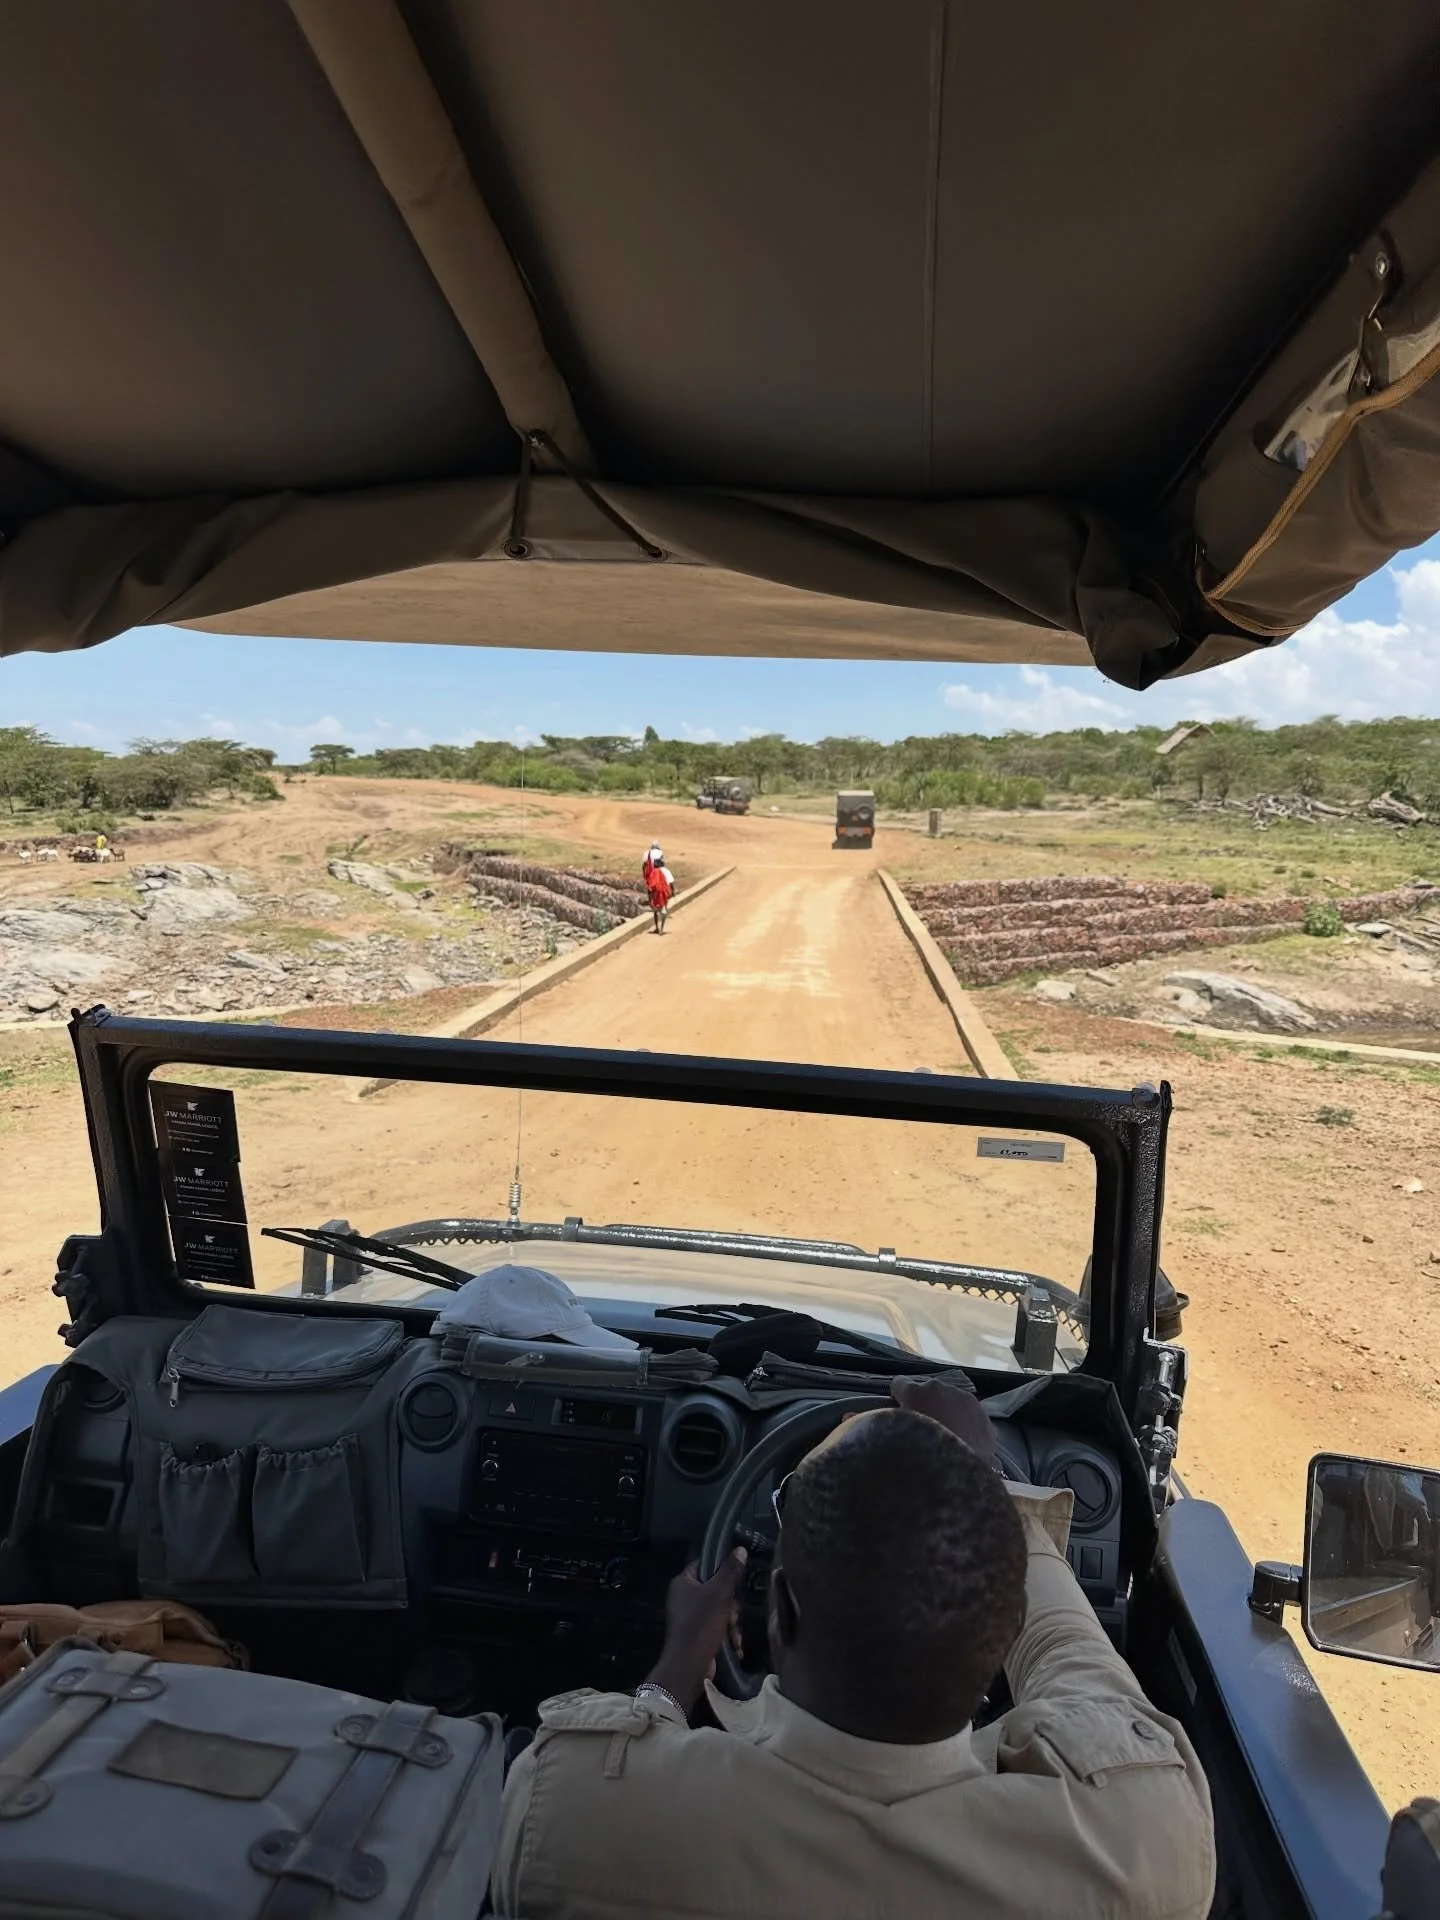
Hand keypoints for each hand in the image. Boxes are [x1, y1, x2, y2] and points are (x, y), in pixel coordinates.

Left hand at [643, 1551, 746, 1713]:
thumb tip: (740, 1549)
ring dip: (731, 1621)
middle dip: (730, 1604)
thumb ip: (730, 1571)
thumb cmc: (701, 1624)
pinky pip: (717, 1626)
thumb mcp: (719, 1594)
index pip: (704, 1564)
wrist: (690, 1665)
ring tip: (733, 1633)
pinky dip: (727, 1634)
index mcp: (682, 1583)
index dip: (721, 1567)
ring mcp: (689, 1617)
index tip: (736, 1575)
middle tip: (733, 1614)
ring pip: (720, 1610)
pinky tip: (734, 1644)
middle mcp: (683, 1598)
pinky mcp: (697, 1634)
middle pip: (716, 1589)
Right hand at [892, 1374, 999, 1468]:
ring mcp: (964, 1399)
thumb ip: (898, 1423)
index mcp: (914, 1393)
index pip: (898, 1384)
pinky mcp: (982, 1414)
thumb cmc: (921, 1460)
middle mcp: (939, 1388)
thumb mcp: (896, 1441)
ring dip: (947, 1412)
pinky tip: (965, 1444)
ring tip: (947, 1438)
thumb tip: (900, 1422)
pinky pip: (969, 1414)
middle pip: (927, 1391)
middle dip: (925, 1405)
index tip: (901, 1413)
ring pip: (951, 1400)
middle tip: (926, 1429)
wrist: (962, 1475)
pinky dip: (966, 1424)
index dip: (898, 1399)